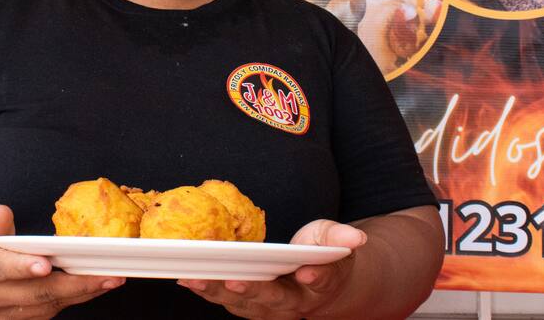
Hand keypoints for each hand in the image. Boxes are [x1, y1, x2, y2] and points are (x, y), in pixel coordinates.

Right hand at [0, 202, 123, 318]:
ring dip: (81, 293)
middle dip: (73, 284)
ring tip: (112, 278)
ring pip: (46, 305)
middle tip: (106, 273)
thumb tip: (1, 217)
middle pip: (33, 292)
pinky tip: (97, 284)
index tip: (45, 264)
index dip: (21, 267)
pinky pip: (49, 311)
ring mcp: (3, 311)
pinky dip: (75, 297)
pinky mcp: (18, 318)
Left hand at [178, 220, 367, 319]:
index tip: (307, 273)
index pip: (321, 282)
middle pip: (275, 300)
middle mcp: (294, 303)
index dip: (316, 278)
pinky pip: (227, 300)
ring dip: (219, 293)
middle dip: (254, 291)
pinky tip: (186, 278)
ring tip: (195, 278)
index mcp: (321, 284)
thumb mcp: (334, 238)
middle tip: (234, 280)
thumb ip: (340, 236)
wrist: (316, 282)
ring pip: (245, 305)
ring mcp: (269, 307)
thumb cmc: (322, 253)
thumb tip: (356, 237)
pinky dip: (207, 290)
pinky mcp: (248, 305)